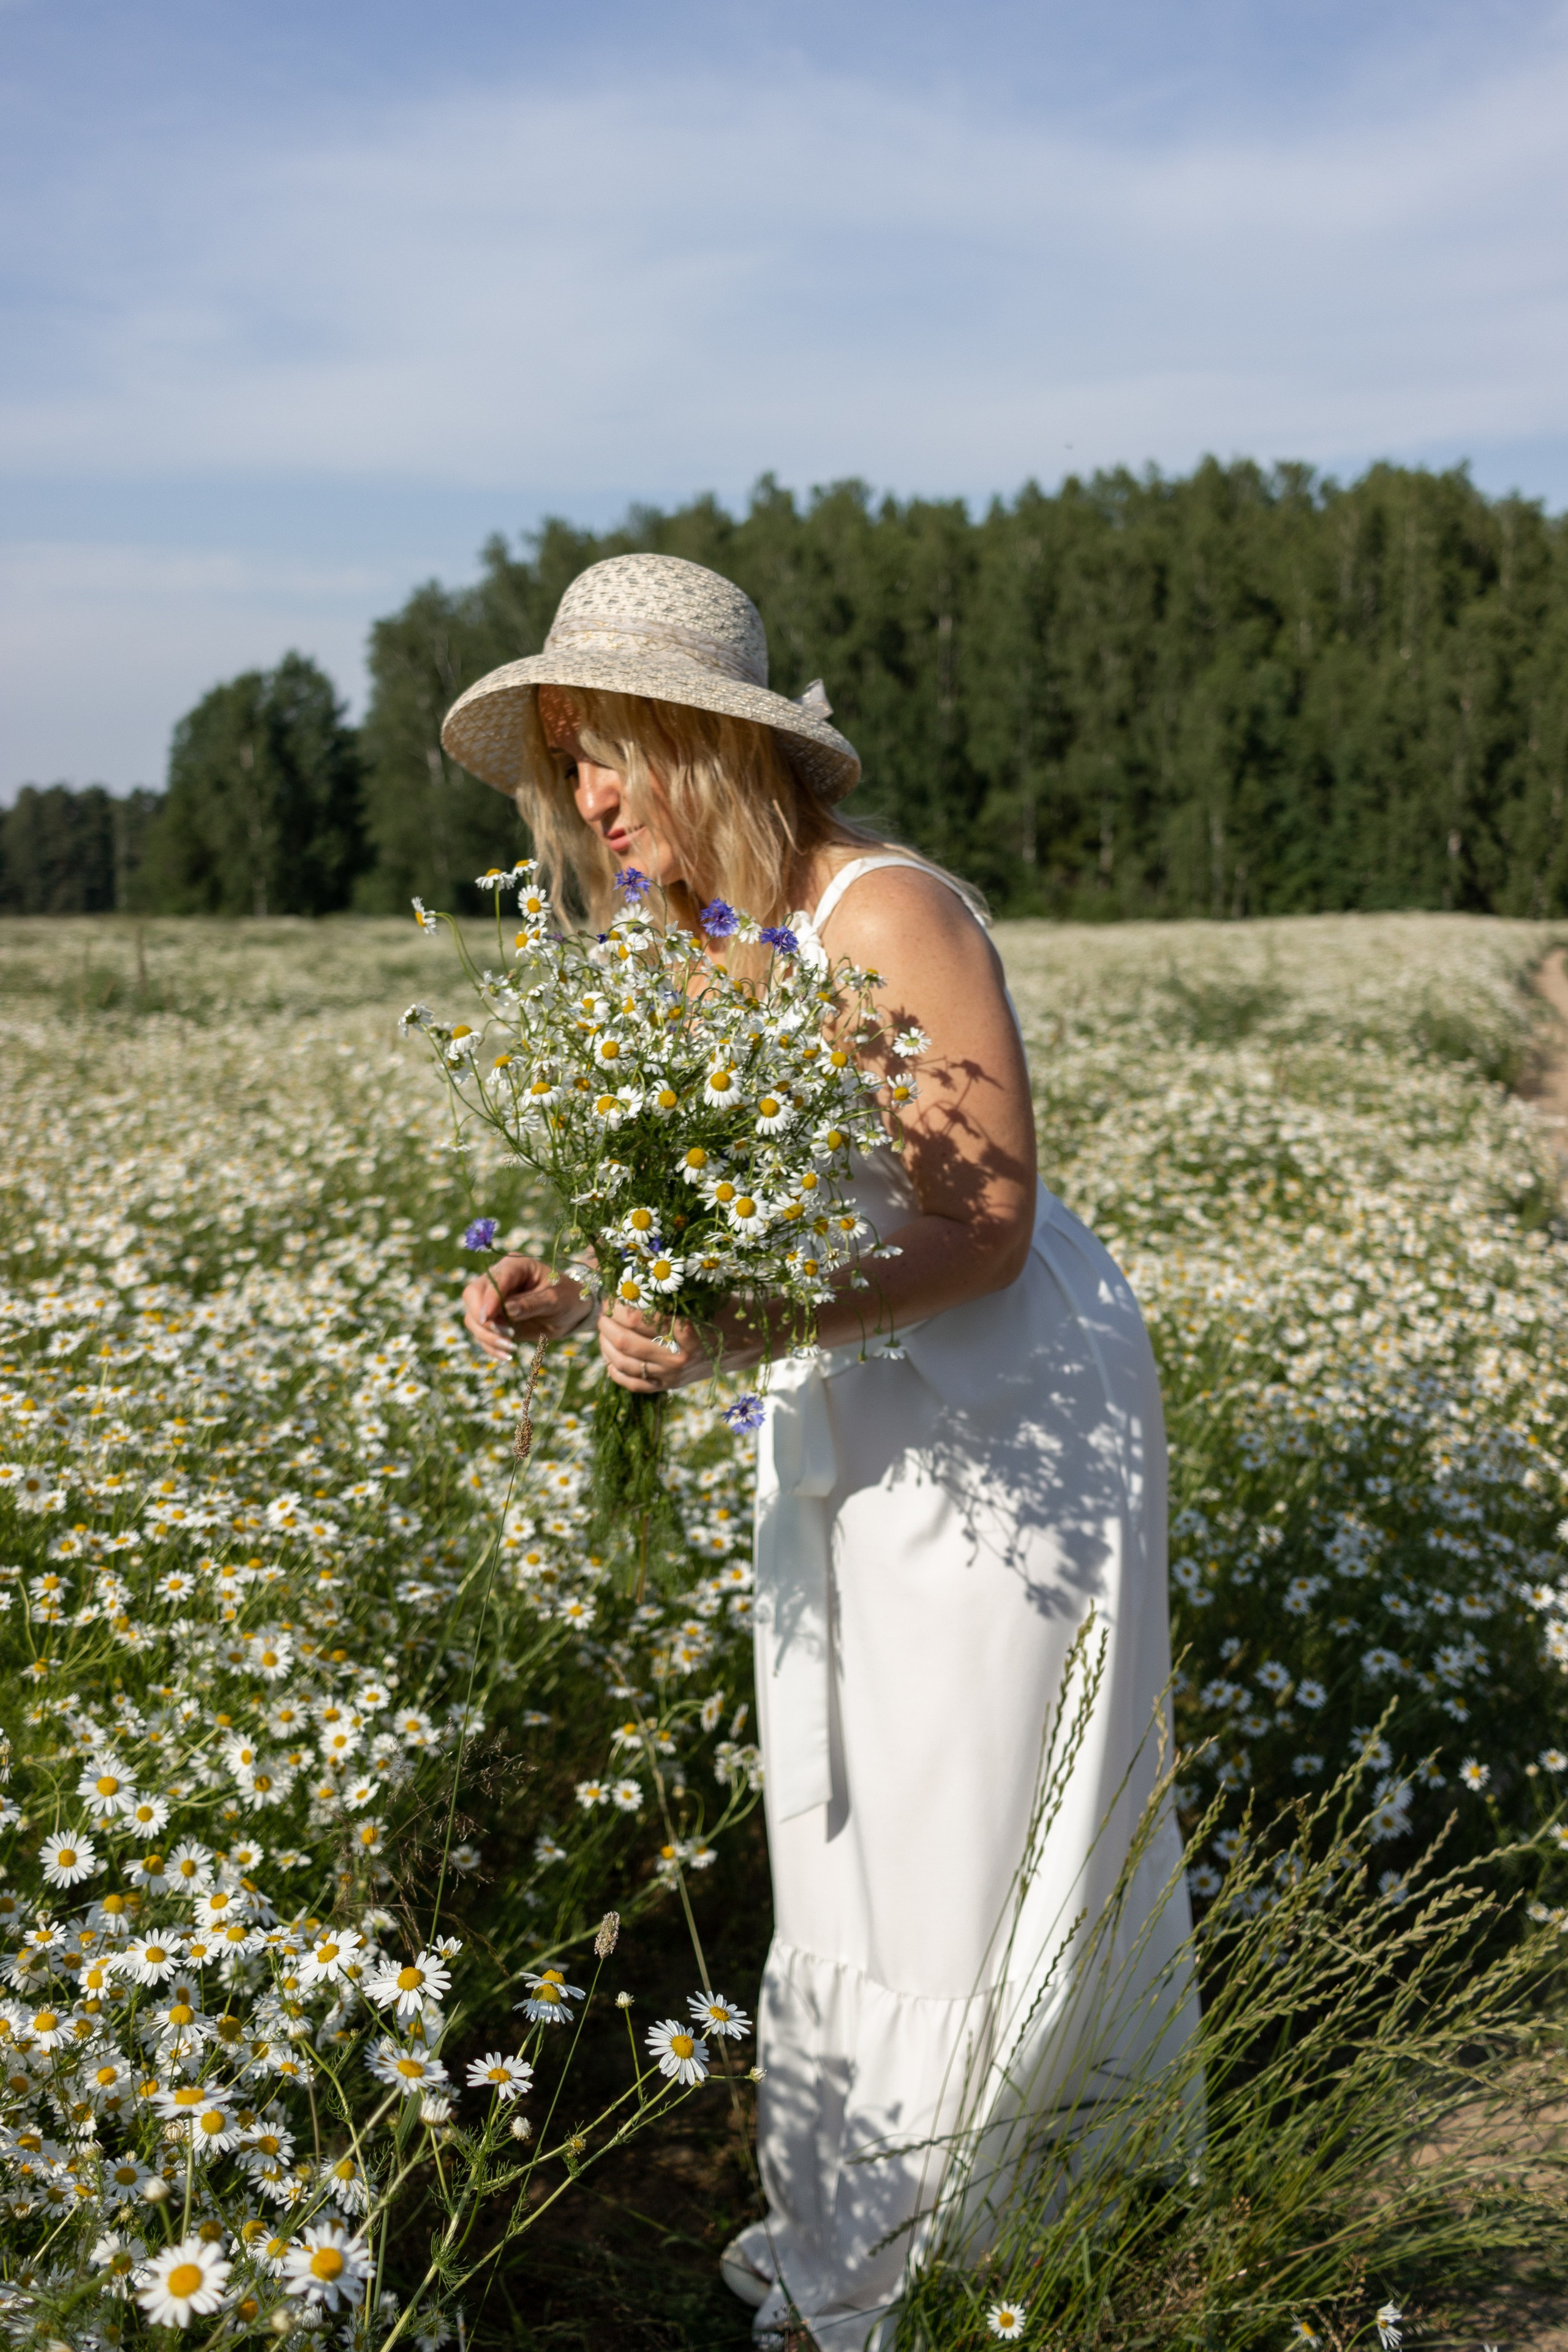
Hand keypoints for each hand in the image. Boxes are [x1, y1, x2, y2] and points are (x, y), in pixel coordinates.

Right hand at [462, 1255, 589, 1361]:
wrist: (572, 1312)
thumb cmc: (567, 1298)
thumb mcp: (555, 1300)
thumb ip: (531, 1304)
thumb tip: (507, 1309)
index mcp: (515, 1266)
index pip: (494, 1280)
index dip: (489, 1298)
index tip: (488, 1317)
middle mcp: (499, 1279)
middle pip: (473, 1295)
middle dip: (483, 1319)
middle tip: (505, 1335)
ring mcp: (493, 1300)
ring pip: (473, 1317)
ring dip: (486, 1335)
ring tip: (510, 1348)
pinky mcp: (494, 1319)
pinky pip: (481, 1333)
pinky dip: (490, 1345)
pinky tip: (506, 1355)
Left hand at [596, 1299, 761, 1393]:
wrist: (748, 1340)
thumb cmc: (723, 1307)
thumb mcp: (700, 1293)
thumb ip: (667, 1289)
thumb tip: (629, 1278)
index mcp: (685, 1329)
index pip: (634, 1317)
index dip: (616, 1304)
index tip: (612, 1292)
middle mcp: (677, 1356)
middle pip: (624, 1342)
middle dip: (606, 1323)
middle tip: (603, 1309)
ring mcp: (673, 1375)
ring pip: (623, 1364)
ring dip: (605, 1345)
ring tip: (604, 1329)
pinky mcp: (671, 1385)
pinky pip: (634, 1384)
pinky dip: (615, 1372)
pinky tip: (609, 1358)